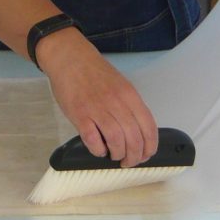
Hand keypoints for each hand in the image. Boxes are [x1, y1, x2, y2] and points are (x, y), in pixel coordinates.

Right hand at [37, 28, 158, 167]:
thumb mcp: (121, 85)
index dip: (150, 147)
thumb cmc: (95, 72)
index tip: (146, 155)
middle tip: (129, 161)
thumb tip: (137, 132)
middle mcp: (116, 102)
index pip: (148, 127)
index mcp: (130, 95)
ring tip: (114, 155)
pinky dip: (98, 149)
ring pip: (116, 140)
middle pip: (134, 138)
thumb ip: (129, 105)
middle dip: (134, 156)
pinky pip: (92, 139)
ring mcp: (97, 108)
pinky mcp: (79, 114)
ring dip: (117, 154)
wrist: (70, 58)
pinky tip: (98, 149)